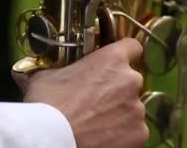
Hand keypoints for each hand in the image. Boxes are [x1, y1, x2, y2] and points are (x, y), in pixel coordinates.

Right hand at [13, 38, 148, 147]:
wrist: (51, 138)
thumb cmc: (47, 104)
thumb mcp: (48, 76)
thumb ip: (63, 70)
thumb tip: (52, 74)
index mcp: (113, 59)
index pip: (133, 47)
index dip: (124, 56)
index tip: (115, 65)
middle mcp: (131, 80)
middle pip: (131, 81)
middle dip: (117, 89)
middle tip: (96, 101)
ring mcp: (137, 109)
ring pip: (133, 108)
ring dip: (120, 113)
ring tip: (97, 122)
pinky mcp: (139, 133)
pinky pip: (134, 131)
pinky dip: (123, 135)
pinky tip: (102, 137)